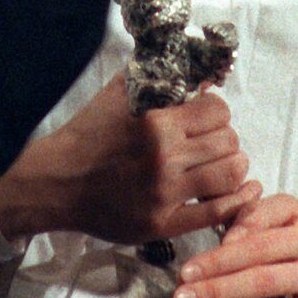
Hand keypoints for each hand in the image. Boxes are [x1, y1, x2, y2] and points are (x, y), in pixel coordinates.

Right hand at [0, 71, 257, 243]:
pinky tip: (241, 191)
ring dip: (232, 166)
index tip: (204, 117)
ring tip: (219, 164)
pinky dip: (236, 201)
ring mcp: (165, 194)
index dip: (215, 111)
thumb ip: (157, 78)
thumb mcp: (118, 94)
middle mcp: (164, 157)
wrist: (57, 182)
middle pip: (228, 141)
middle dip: (224, 138)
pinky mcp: (163, 225)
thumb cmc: (88, 134)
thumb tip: (199, 72)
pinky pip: (216, 213)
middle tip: (210, 142)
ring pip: (229, 174)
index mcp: (156, 122)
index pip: (217, 110)